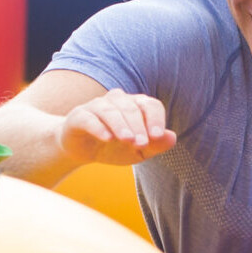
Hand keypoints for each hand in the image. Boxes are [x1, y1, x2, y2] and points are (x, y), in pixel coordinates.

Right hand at [59, 89, 174, 165]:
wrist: (82, 150)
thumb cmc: (114, 147)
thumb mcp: (138, 151)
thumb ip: (156, 145)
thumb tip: (172, 137)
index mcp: (135, 105)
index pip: (150, 105)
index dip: (156, 119)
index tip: (157, 136)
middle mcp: (117, 101)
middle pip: (131, 108)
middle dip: (138, 126)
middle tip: (142, 144)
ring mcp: (96, 106)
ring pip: (111, 110)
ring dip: (121, 125)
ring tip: (127, 140)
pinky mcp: (79, 116)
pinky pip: (90, 118)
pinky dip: (99, 127)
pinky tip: (107, 137)